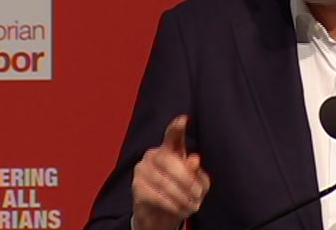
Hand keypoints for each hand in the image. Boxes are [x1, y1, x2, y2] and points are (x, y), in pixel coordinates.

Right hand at [132, 115, 209, 229]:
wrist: (160, 216)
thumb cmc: (180, 192)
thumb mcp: (195, 182)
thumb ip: (196, 171)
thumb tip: (193, 159)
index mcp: (170, 149)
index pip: (172, 135)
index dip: (177, 128)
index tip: (183, 119)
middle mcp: (153, 155)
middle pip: (170, 161)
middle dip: (187, 180)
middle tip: (198, 194)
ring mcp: (142, 170)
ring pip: (164, 182)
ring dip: (182, 196)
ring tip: (192, 205)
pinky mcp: (137, 187)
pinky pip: (156, 196)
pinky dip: (172, 204)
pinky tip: (180, 209)